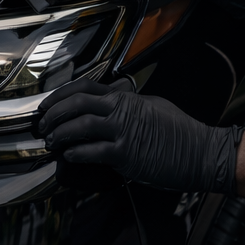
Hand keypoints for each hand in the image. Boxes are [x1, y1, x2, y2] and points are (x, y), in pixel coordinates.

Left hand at [37, 76, 242, 191]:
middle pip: (76, 104)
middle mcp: (121, 110)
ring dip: (60, 134)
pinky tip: (70, 156)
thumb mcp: (153, 106)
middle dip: (53, 115)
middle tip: (43, 126)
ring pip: (80, 126)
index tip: (46, 105)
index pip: (83, 87)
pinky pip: (93, 151)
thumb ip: (129, 104)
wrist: (202, 153)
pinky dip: (76, 153)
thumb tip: (111, 105)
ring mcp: (123, 131)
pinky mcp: (127, 154)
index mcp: (125, 98)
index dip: (59, 95)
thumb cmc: (180, 131)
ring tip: (52, 142)